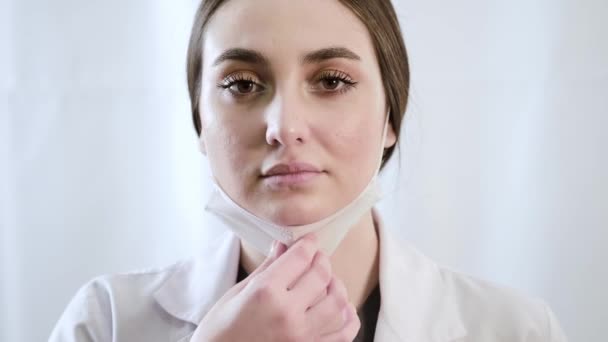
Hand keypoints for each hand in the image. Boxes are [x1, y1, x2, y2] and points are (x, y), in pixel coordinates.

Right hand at [190, 234, 359, 341]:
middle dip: (322, 260)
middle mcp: (287, 314)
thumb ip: (266, 269)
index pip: (299, 258)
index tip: (310, 241)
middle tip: (317, 257)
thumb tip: (283, 246)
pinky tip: (344, 309)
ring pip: (337, 302)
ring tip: (329, 281)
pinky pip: (343, 335)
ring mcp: (301, 337)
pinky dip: (349, 319)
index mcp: (265, 293)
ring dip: (337, 286)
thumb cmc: (218, 332)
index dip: (308, 244)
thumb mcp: (236, 295)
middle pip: (321, 275)